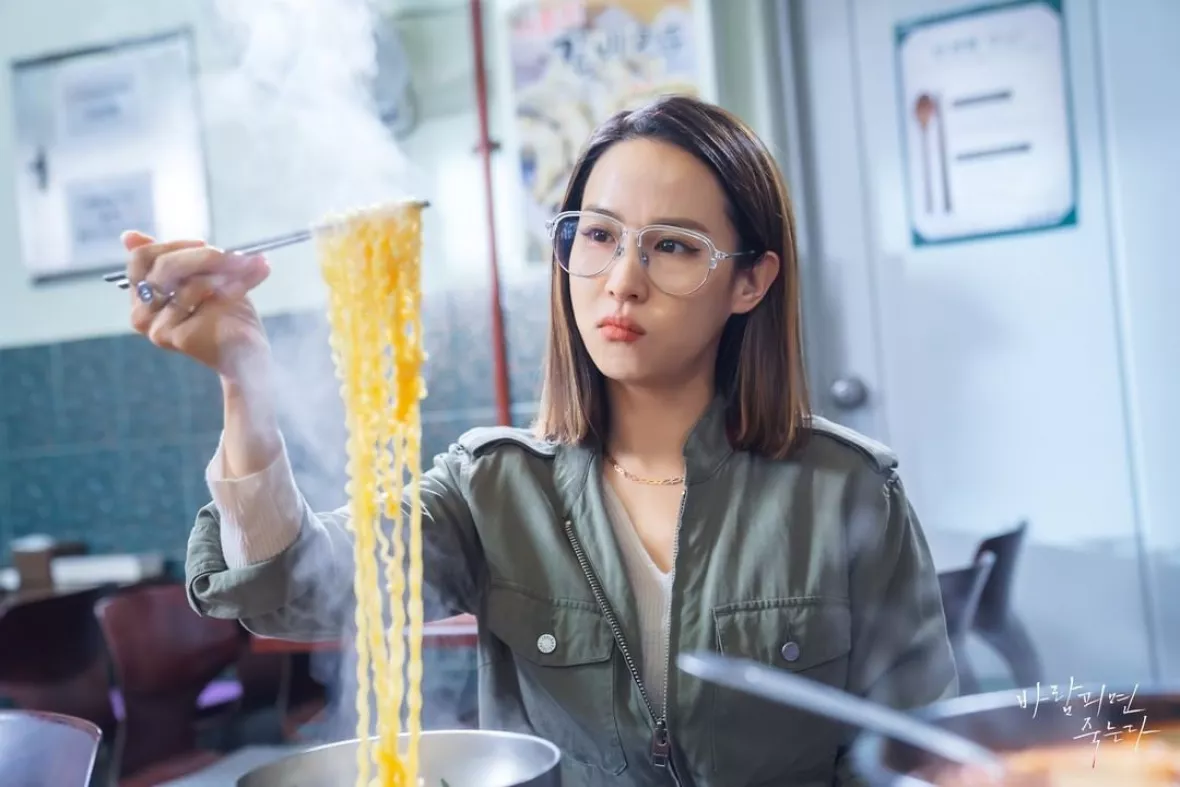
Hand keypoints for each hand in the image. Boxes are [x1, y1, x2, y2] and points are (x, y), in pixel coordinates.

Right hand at [124, 231, 272, 381]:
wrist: (250, 351)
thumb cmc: (227, 313)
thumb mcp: (202, 276)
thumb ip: (174, 257)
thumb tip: (126, 235)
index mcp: (142, 297)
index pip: (141, 258)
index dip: (174, 246)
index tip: (204, 244)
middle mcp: (140, 314)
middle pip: (161, 266)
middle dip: (203, 256)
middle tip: (234, 255)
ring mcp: (153, 328)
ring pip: (181, 279)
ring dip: (221, 269)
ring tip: (248, 269)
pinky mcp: (170, 336)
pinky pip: (194, 293)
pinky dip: (223, 285)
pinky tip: (240, 289)